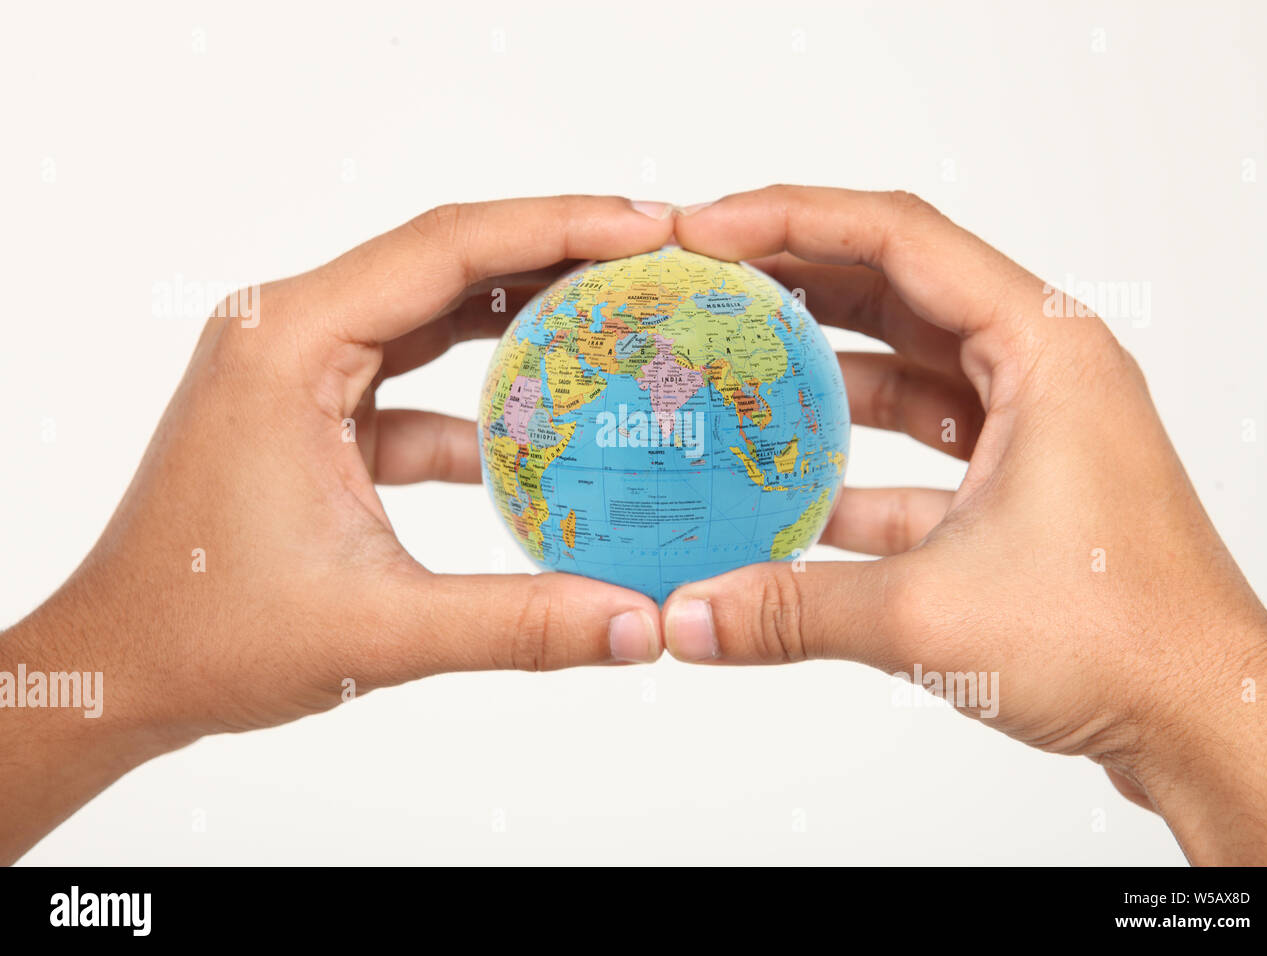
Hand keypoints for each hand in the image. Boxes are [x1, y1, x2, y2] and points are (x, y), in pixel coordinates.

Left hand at [0, 196, 675, 862]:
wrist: (120, 668)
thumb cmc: (206, 635)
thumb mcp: (377, 627)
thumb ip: (519, 623)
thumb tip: (641, 625)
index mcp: (289, 344)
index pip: (446, 248)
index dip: (558, 228)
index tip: (650, 228)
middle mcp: (290, 332)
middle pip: (446, 262)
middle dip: (555, 257)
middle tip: (656, 262)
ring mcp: (299, 370)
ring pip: (433, 316)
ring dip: (522, 320)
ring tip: (621, 319)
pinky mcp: (313, 413)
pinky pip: (415, 384)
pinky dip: (481, 402)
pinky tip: (551, 429)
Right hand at [665, 185, 1266, 863]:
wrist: (1206, 720)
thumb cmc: (1126, 641)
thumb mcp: (930, 615)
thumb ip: (792, 609)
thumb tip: (688, 615)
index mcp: (1043, 350)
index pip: (900, 239)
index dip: (792, 219)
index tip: (708, 232)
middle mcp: (1043, 370)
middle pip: (899, 288)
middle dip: (796, 282)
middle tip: (706, 285)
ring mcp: (1034, 429)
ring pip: (907, 369)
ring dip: (821, 370)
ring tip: (732, 367)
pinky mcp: (1019, 487)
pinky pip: (918, 449)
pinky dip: (852, 459)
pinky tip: (784, 484)